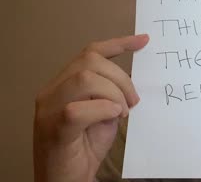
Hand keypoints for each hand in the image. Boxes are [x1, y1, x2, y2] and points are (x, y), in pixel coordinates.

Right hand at [33, 34, 149, 181]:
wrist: (66, 179)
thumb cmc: (85, 147)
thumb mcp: (103, 113)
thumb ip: (111, 94)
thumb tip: (131, 81)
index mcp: (64, 83)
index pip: (90, 53)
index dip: (118, 43)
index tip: (144, 40)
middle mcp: (52, 91)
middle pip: (91, 62)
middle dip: (121, 78)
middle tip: (133, 102)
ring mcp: (49, 109)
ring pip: (85, 79)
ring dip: (114, 94)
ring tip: (122, 112)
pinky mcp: (54, 128)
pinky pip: (78, 109)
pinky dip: (103, 109)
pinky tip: (113, 117)